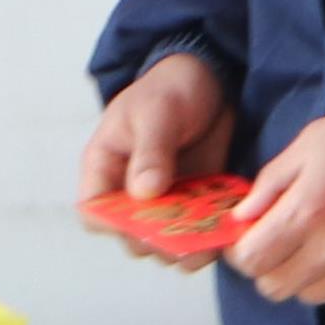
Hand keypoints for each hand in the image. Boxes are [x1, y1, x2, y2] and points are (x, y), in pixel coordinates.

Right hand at [82, 54, 240, 267]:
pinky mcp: (195, 202)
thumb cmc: (170, 88)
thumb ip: (150, 152)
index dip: (111, 225)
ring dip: (189, 245)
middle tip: (186, 235)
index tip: (141, 224)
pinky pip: (200, 231)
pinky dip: (213, 234)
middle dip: (158, 240)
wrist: (209, 79)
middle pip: (132, 235)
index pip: (94, 211)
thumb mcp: (157, 112)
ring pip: (168, 242)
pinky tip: (230, 228)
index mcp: (104, 167)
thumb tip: (144, 192)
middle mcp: (129, 191)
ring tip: (213, 238)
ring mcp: (164, 200)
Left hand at [230, 99, 324, 313]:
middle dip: (269, 267)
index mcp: (307, 212)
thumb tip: (241, 218)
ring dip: (306, 277)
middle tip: (281, 244)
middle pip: (275, 288)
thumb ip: (270, 183)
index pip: (251, 260)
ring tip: (320, 246)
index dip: (240, 252)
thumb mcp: (310, 144)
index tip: (249, 239)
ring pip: (312, 297)